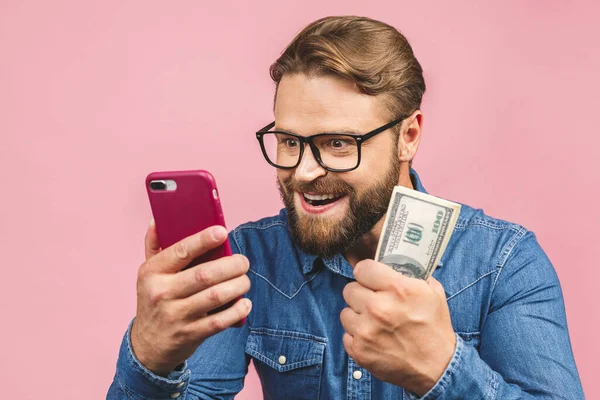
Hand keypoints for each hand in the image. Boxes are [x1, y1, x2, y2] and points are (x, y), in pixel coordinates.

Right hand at [131, 221, 251, 376]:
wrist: (147, 346)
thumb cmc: (154, 300)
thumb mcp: (148, 273)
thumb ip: (155, 245)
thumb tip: (157, 220)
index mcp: (152, 272)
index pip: (180, 251)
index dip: (203, 240)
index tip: (222, 232)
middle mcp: (161, 293)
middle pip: (205, 275)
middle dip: (232, 266)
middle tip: (243, 262)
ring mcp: (175, 316)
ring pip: (216, 296)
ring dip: (238, 286)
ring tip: (245, 281)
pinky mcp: (189, 334)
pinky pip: (220, 321)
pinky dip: (237, 311)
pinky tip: (244, 303)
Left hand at [340, 259, 455, 395]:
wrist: (437, 368)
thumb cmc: (435, 328)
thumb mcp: (432, 292)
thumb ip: (410, 273)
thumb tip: (392, 261)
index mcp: (398, 289)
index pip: (362, 268)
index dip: (367, 273)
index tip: (371, 278)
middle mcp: (379, 308)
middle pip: (350, 288)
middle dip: (362, 293)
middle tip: (374, 301)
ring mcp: (366, 331)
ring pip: (345, 311)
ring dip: (357, 315)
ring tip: (374, 322)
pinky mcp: (359, 350)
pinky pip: (346, 334)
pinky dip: (357, 336)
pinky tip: (373, 337)